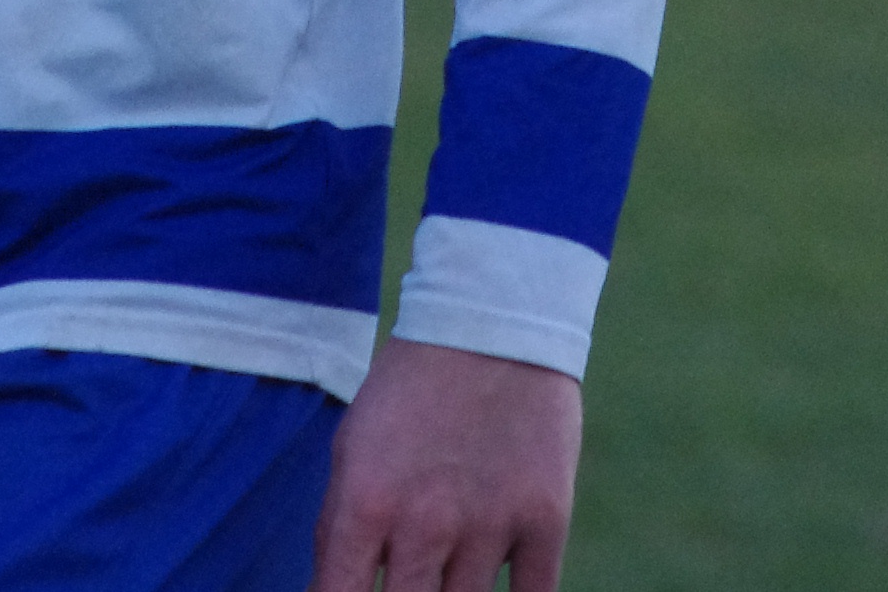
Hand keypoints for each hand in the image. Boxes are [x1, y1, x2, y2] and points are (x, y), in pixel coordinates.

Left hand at [310, 336, 581, 591]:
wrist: (489, 321)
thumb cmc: (408, 388)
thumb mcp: (353, 446)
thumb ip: (343, 526)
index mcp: (365, 500)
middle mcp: (425, 523)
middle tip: (410, 580)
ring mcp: (489, 527)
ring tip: (445, 573)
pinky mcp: (545, 523)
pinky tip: (495, 581)